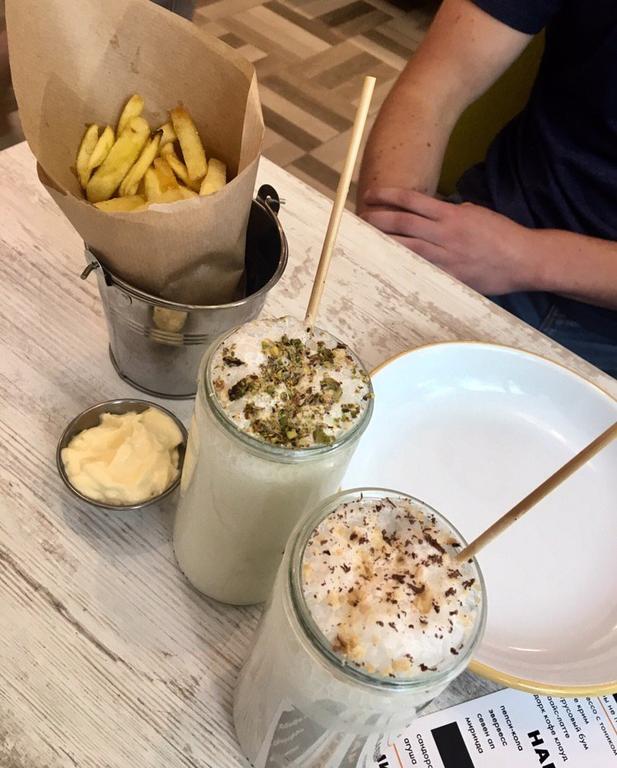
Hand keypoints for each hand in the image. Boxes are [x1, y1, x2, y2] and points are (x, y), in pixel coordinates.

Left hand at [360, 187, 534, 294]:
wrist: (523, 259)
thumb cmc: (500, 234)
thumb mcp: (475, 213)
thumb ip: (451, 213)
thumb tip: (432, 214)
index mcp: (451, 215)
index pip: (412, 201)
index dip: (389, 196)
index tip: (372, 194)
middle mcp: (444, 234)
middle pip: (402, 224)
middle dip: (377, 220)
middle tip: (359, 218)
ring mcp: (445, 258)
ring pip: (406, 248)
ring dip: (383, 243)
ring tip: (364, 241)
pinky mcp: (449, 277)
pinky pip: (420, 271)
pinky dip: (402, 267)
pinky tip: (386, 267)